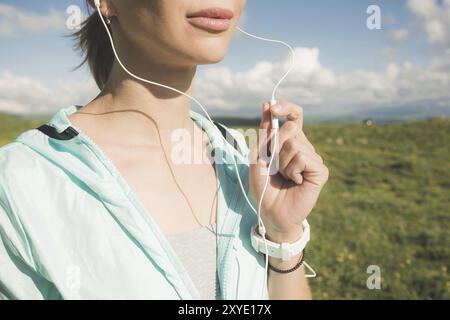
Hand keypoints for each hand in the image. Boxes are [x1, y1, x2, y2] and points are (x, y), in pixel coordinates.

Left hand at [249, 101, 328, 242]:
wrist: (271, 212)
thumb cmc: (264, 186)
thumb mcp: (258, 157)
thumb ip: (264, 133)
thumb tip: (266, 104)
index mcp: (290, 141)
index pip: (294, 114)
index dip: (285, 106)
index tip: (271, 107)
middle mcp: (304, 146)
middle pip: (290, 127)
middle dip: (274, 145)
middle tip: (273, 165)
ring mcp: (313, 158)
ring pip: (294, 143)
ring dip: (281, 162)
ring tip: (284, 176)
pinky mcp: (320, 170)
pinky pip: (303, 157)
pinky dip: (292, 170)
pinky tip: (294, 181)